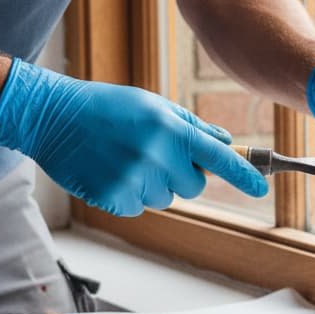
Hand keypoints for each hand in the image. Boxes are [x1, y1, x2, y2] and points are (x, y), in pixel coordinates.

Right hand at [0, 59, 266, 215]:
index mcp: (171, 129)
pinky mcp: (113, 197)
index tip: (261, 186)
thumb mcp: (154, 106)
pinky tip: (111, 171)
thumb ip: (191, 126)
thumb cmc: (108, 107)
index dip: (244, 174)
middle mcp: (156, 155)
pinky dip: (129, 194)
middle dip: (183, 175)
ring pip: (165, 197)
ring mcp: (134, 179)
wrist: (52, 116)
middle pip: (194, 186)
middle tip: (157, 155)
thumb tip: (225, 140)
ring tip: (126, 158)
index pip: (219, 157)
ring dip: (153, 184)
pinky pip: (139, 207)